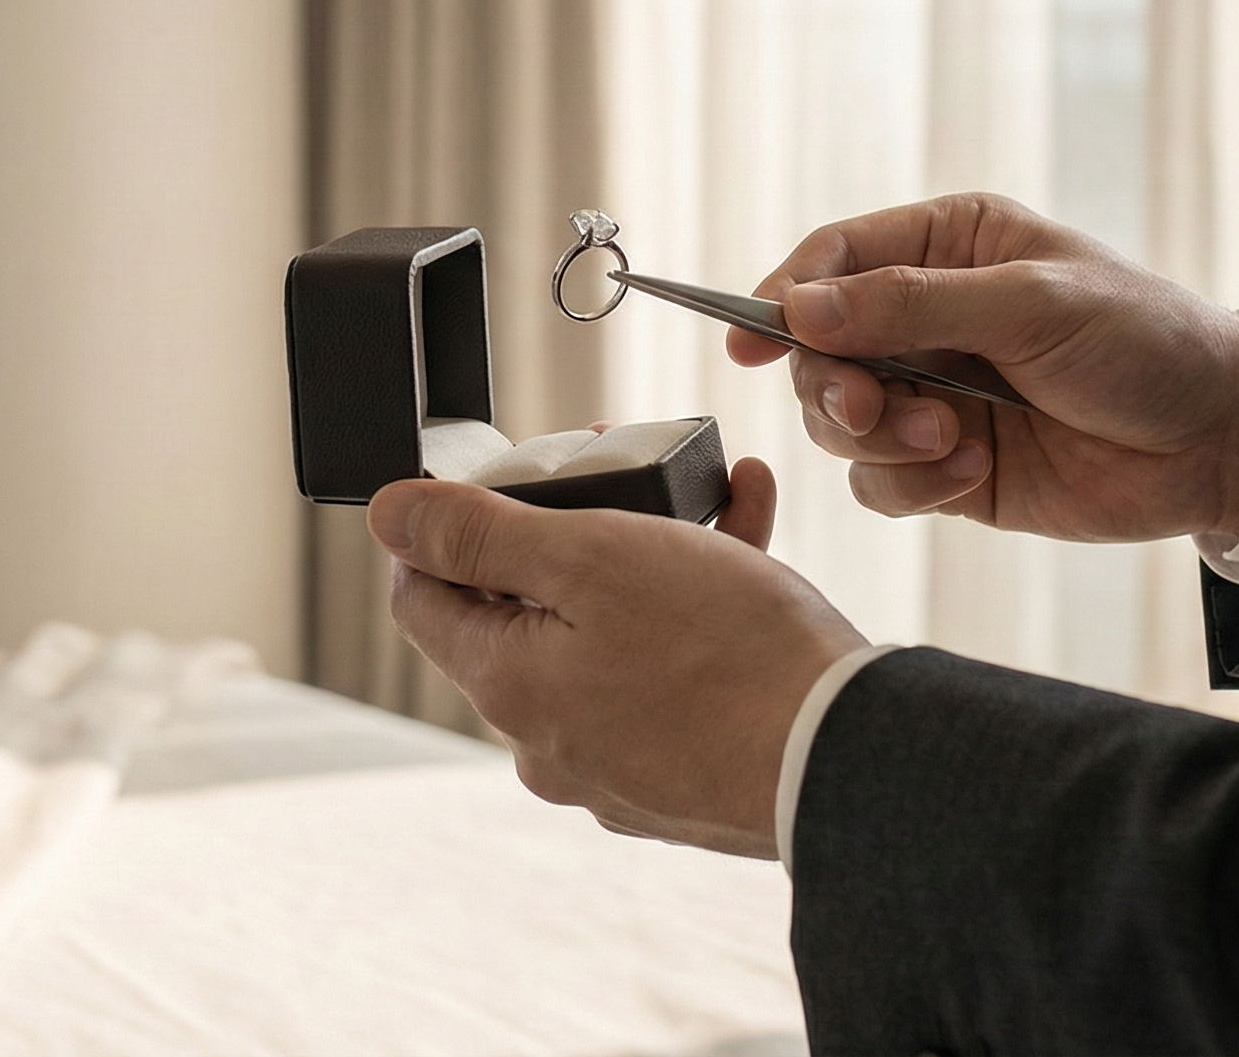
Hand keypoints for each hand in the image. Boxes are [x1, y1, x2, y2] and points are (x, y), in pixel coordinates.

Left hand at [370, 459, 866, 857]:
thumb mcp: (589, 556)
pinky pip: (669, 671)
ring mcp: (617, 764)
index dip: (445, 524)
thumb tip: (388, 514)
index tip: (499, 477)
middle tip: (614, 468)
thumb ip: (478, 534)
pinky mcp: (685, 770)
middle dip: (566, 527)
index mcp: (507, 687)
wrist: (850, 757)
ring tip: (702, 489)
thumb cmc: (726, 653)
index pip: (423, 596)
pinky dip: (696, 604)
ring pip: (607, 632)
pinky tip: (746, 529)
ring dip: (645, 551)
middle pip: (520, 611)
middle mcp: (548, 740)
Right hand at [725, 192, 1238, 549]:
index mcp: (947, 246)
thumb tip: (799, 308)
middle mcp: (927, 316)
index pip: (832, 259)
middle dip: (838, 385)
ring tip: (950, 441)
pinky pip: (880, 484)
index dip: (781, 297)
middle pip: (818, 350)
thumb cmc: (1142, 341)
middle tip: (878, 407)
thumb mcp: (1029, 303)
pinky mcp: (948, 467)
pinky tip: (975, 471)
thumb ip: (911, 305)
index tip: (748, 341)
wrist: (1218, 443)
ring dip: (881, 438)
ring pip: (839, 422)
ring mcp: (934, 394)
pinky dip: (913, 485)